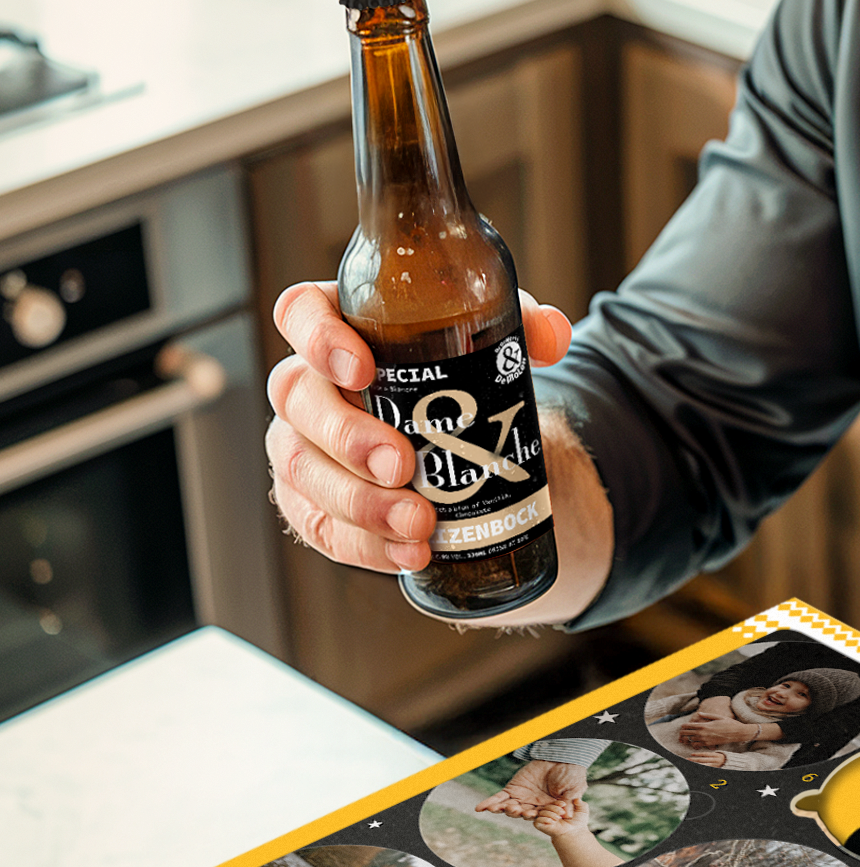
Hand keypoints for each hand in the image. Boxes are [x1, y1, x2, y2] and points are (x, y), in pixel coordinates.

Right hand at [266, 282, 572, 573]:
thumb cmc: (449, 379)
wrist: (444, 443)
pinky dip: (365, 546)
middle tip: (403, 465)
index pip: (300, 313)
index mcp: (337, 328)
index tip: (364, 370)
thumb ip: (522, 329)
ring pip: (301, 469)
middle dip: (348, 437)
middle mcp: (305, 383)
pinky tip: (409, 554)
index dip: (319, 338)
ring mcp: (299, 443)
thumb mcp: (488, 344)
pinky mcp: (309, 501)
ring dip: (361, 503)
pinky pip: (319, 526)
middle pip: (297, 400)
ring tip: (419, 524)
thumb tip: (554, 339)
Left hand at [476, 759, 587, 819]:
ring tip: (495, 808)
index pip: (539, 817)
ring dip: (502, 809)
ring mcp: (521, 798)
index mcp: (547, 809)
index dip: (533, 817)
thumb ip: (569, 802)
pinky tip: (479, 809)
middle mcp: (533, 806)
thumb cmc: (571, 775)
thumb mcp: (573, 790)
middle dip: (517, 813)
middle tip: (516, 809)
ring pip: (508, 807)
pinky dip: (489, 803)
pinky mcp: (512, 789)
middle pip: (521, 813)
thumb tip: (568, 815)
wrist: (561, 758)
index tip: (530, 814)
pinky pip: (499, 797)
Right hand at [531, 798, 589, 836]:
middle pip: (546, 806)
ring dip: (551, 814)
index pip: (552, 801)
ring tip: (559, 818)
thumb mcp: (583, 810)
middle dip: (554, 807)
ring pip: (541, 812)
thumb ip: (581, 803)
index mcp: (556, 807)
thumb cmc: (578, 821)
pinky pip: (537, 821)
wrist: (575, 832)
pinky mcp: (541, 826)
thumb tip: (577, 799)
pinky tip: (553, 821)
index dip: (556, 802)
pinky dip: (545, 819)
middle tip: (562, 813)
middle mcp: (549, 813)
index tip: (564, 804)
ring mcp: (544, 819)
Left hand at [678, 715, 765, 749]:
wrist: (737, 733)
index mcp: (704, 725)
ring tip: (688, 737)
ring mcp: (706, 740)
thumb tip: (699, 714)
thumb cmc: (729, 723)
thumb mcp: (718, 717)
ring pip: (691, 740)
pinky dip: (695, 743)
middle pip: (687, 733)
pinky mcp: (709, 745)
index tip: (683, 725)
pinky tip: (696, 741)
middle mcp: (703, 733)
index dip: (683, 726)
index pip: (689, 725)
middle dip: (683, 733)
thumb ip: (707, 715)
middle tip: (682, 732)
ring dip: (689, 738)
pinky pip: (698, 745)